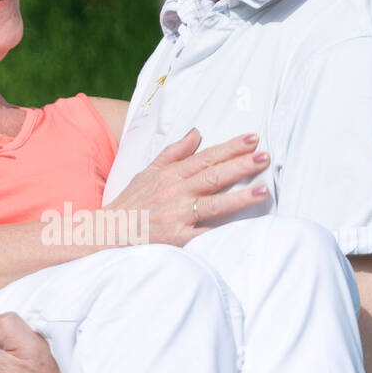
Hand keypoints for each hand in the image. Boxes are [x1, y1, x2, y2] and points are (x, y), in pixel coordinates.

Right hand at [104, 130, 269, 245]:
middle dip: (240, 165)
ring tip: (262, 190)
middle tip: (265, 156)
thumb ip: (173, 153)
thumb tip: (197, 132)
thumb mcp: (147, 173)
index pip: (205, 157)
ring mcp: (176, 217)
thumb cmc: (129, 204)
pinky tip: (242, 228)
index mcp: (170, 175)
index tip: (253, 138)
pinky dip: (222, 233)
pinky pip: (204, 236)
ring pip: (213, 204)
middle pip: (213, 176)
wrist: (106, 234)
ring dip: (239, 197)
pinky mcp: (177, 240)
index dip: (230, 147)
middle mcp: (175, 193)